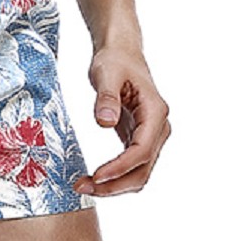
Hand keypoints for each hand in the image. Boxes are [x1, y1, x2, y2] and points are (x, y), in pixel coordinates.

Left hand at [74, 45, 170, 196]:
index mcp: (155, 112)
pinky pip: (131, 165)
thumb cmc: (115, 60)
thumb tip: (104, 123)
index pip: (141, 150)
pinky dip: (115, 176)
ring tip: (84, 186)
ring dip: (114, 185)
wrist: (121, 53)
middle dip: (115, 184)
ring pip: (139, 172)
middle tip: (83, 187)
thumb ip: (106, 98)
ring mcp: (150, 135)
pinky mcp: (138, 137)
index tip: (96, 175)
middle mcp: (158, 128)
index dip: (119, 167)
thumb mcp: (106, 73)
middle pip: (143, 169)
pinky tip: (94, 178)